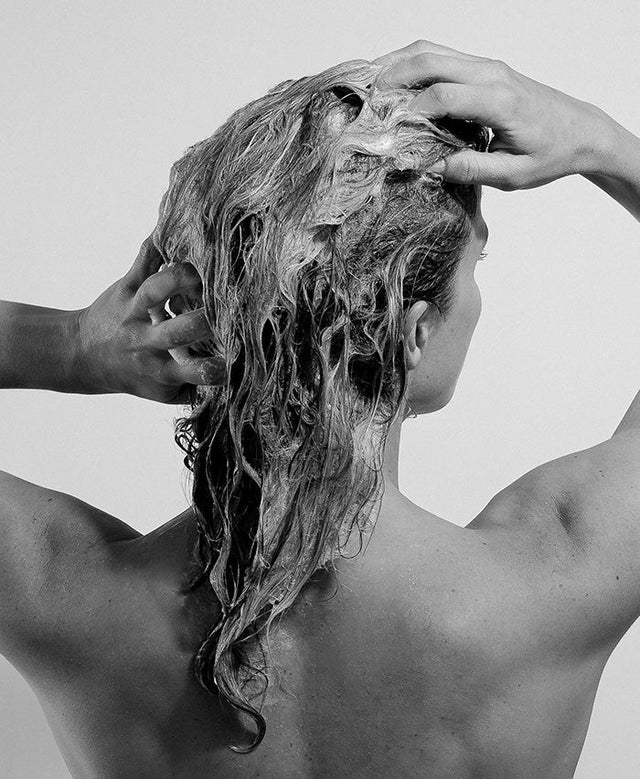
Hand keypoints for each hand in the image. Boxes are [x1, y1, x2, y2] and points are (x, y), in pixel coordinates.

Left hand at [76, 237, 223, 403]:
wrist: (81, 355)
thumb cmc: (133, 374)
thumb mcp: (162, 392)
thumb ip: (196, 391)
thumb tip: (238, 380)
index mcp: (162, 372)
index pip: (197, 372)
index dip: (221, 366)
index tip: (239, 356)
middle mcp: (146, 342)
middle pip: (180, 329)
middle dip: (207, 319)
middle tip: (231, 309)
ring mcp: (134, 312)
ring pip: (158, 288)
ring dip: (184, 277)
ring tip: (208, 272)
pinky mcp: (126, 288)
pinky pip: (142, 261)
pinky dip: (158, 242)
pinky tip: (176, 225)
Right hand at [372, 40, 613, 190]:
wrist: (581, 131)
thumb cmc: (550, 154)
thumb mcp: (512, 175)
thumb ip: (470, 169)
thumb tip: (429, 166)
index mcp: (499, 102)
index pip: (444, 96)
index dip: (412, 113)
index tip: (391, 134)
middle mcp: (491, 74)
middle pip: (430, 59)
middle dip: (393, 76)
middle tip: (365, 99)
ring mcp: (487, 66)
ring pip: (433, 50)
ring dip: (399, 63)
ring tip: (372, 86)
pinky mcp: (484, 68)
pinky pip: (442, 55)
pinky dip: (414, 64)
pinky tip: (397, 83)